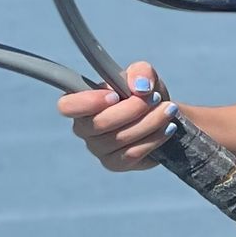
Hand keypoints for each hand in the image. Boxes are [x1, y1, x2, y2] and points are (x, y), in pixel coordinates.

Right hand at [56, 59, 174, 169]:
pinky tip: (168, 128)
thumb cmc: (145, 94)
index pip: (66, 106)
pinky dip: (154, 139)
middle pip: (99, 124)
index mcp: (82, 102)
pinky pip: (132, 154)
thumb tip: (140, 87)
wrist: (162, 117)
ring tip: (169, 110)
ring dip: (149, 122)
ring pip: (119, 139)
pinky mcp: (115, 163)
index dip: (88, 102)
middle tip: (156, 98)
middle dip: (133, 109)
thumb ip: (140, 72)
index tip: (116, 94)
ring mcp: (98, 148)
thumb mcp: (145, 76)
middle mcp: (84, 128)